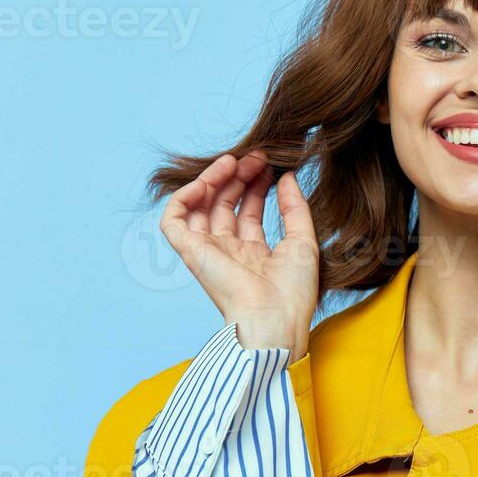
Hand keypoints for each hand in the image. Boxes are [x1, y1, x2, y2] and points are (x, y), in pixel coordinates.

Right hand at [160, 152, 318, 357]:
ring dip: (215, 180)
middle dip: (239, 178)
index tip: (269, 165)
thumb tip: (288, 178)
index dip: (256, 186)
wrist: (275, 318)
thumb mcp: (303, 242)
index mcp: (253, 256)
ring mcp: (208, 252)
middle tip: (256, 158)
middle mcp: (228, 253)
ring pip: (200, 207)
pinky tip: (208, 181)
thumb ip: (295, 208)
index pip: (248, 212)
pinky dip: (185, 196)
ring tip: (234, 161)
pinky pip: (174, 219)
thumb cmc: (292, 292)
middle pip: (225, 205)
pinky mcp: (190, 252)